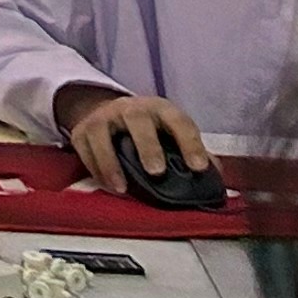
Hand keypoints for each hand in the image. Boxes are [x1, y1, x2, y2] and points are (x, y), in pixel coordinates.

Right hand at [59, 87, 209, 193]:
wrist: (109, 112)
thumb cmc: (151, 130)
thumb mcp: (173, 134)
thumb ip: (194, 153)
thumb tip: (216, 178)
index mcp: (160, 110)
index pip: (178, 121)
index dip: (190, 142)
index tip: (199, 168)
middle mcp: (130, 108)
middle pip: (138, 120)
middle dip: (148, 146)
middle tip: (156, 172)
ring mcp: (103, 117)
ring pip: (102, 132)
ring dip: (111, 161)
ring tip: (123, 188)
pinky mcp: (82, 130)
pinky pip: (84, 148)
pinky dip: (95, 168)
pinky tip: (109, 186)